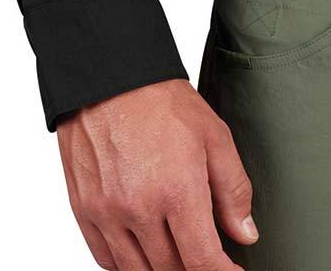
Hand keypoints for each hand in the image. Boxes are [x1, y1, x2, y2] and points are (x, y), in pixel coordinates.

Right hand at [57, 79, 257, 269]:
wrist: (108, 80)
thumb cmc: (163, 103)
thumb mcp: (214, 136)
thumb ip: (233, 190)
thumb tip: (246, 234)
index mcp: (176, 190)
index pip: (201, 261)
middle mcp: (138, 210)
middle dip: (195, 270)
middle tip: (210, 257)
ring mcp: (107, 215)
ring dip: (164, 269)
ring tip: (182, 254)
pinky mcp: (84, 213)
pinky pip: (107, 260)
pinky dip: (130, 265)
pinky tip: (148, 252)